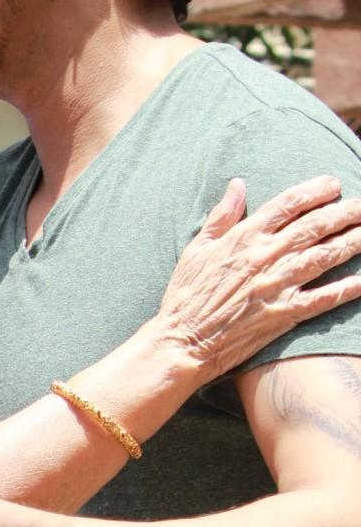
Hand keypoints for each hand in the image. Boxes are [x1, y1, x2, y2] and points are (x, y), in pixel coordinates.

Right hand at [153, 175, 360, 382]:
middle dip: (344, 212)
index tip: (333, 184)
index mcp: (244, 238)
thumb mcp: (197, 248)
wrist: (183, 342)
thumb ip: (221, 215)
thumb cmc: (186, 295)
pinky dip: (347, 288)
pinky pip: (324, 298)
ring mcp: (277, 286)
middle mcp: (266, 257)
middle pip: (314, 226)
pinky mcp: (284, 315)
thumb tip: (238, 184)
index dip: (314, 191)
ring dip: (353, 242)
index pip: (287, 205)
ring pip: (324, 257)